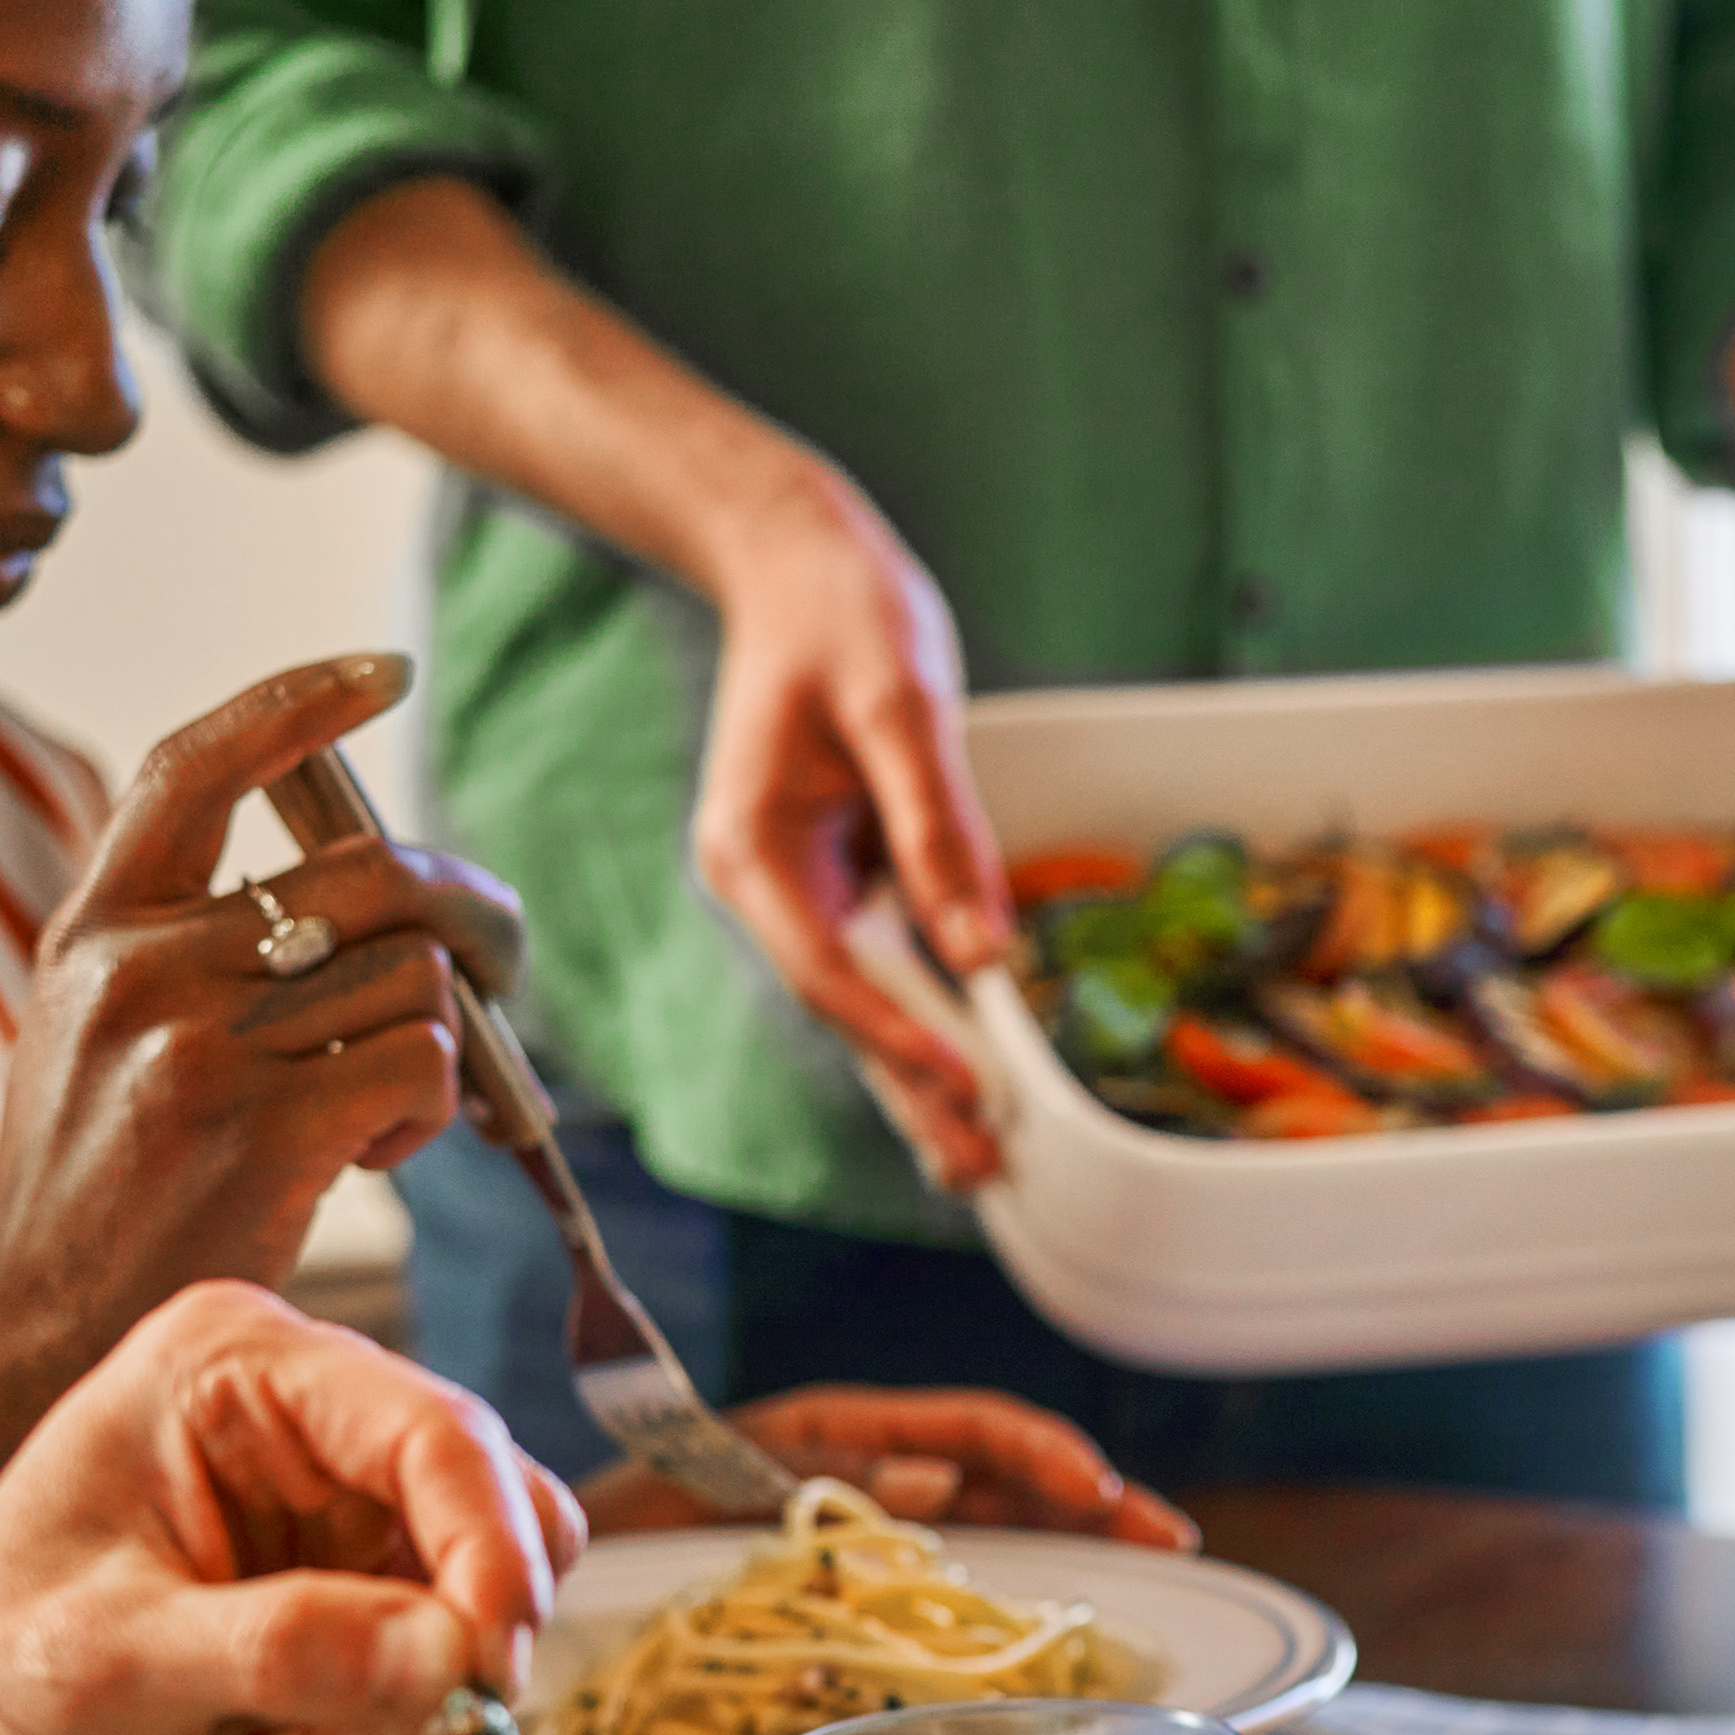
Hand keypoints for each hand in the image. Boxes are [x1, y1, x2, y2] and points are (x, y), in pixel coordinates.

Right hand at [0, 656, 525, 1550]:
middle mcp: (138, 968)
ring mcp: (196, 1044)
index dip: (296, 704)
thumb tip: (384, 895)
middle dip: (476, 915)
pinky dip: (438, 1107)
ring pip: (417, 976)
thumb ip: (204, 953)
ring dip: (442, 1044)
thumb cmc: (121, 1189)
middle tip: (504, 970)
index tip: (384, 671)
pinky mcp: (261, 1125)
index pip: (193, 768)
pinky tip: (379, 1152)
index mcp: (96, 930)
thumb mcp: (111, 1037)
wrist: (56, 1333)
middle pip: (376, 873)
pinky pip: (424, 1060)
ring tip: (380, 1110)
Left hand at [0, 1283, 580, 1734]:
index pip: (435, 1433)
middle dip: (428, 1658)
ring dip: (394, 1724)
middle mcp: (311, 1437)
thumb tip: (445, 1648)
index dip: (488, 1550)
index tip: (486, 1664)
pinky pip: (450, 1695)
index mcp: (235, 1374)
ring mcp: (345, 1536)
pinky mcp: (365, 1626)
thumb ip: (280, 1649)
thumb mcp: (102, 1665)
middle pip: (495, 1523)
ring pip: (483, 1623)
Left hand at [580, 1385, 1192, 1546]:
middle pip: (1003, 1476)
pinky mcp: (854, 1596)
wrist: (530, 1590)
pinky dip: (1016, 1596)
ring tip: (1149, 1572)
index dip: (1040, 1454)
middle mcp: (862, 1481)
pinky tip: (1059, 1627)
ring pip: (993, 1528)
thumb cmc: (607, 1526)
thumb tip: (934, 1484)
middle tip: (1169, 1539)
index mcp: (832, 1436)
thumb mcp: (693, 1485)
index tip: (1098, 1493)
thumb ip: (803, 1473)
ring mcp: (864, 1539)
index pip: (964, 1429)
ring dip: (1074, 1546)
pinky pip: (950, 1585)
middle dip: (1093, 1499)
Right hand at [678, 468, 1010, 1183]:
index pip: (832, 972)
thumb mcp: (902, 707)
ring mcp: (796, 886)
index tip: (973, 1087)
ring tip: (978, 1157)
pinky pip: (881, 962)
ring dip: (917, 1073)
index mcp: (755, 851)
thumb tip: (979, 949)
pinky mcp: (835, 876)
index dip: (905, 1036)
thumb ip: (936, 829)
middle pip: (843, 1010)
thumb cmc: (843, 618)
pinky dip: (923, 1017)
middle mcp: (764, 884)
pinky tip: (967, 1072)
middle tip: (979, 1172)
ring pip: (862, 1000)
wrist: (797, 561)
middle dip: (909, 1091)